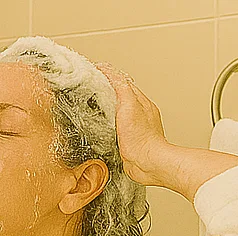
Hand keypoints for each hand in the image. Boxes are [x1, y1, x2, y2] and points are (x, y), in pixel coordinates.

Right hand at [95, 63, 170, 186]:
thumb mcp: (129, 105)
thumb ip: (121, 88)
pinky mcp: (128, 142)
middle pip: (119, 95)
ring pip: (118, 111)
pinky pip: (116, 128)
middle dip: (106, 89)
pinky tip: (102, 127)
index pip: (121, 81)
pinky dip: (108, 124)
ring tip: (94, 104)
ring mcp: (134, 128)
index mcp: (139, 101)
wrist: (147, 164)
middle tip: (91, 84)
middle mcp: (138, 113)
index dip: (107, 74)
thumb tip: (110, 72)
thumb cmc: (141, 139)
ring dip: (107, 107)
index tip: (94, 70)